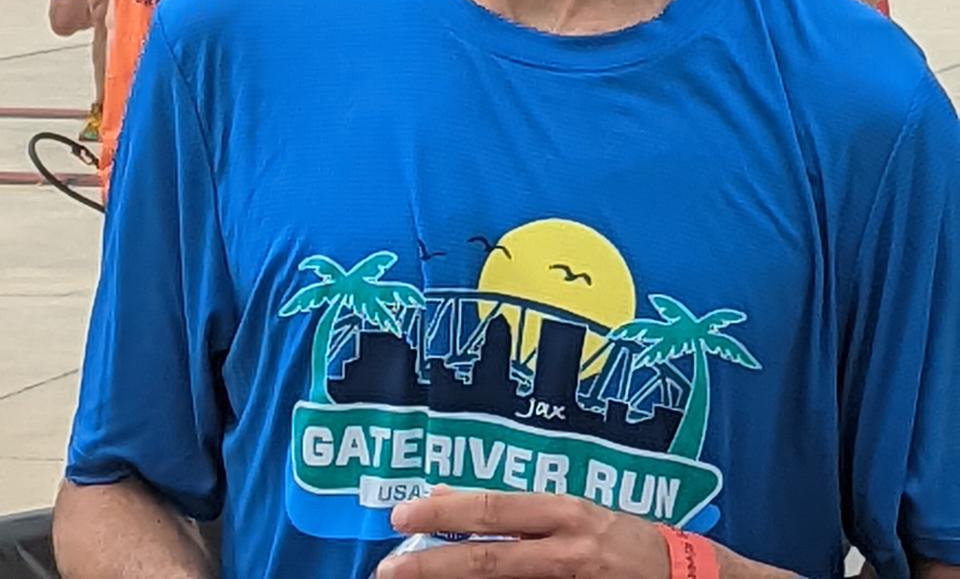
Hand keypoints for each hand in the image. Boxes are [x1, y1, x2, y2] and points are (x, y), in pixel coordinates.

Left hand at [378, 489, 669, 578]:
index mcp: (565, 512)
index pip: (493, 509)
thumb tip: (450, 502)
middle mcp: (567, 547)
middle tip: (386, 569)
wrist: (686, 577)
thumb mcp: (573, 514)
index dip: (443, 512)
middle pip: (488, 559)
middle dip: (431, 565)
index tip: (399, 516)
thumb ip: (519, 513)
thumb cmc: (623, 540)